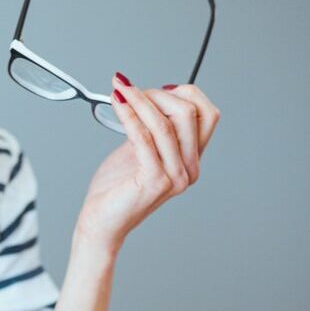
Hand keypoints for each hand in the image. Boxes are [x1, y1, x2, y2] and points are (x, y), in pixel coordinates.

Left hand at [76, 76, 219, 253]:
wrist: (102, 222)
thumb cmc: (117, 188)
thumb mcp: (141, 149)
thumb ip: (154, 127)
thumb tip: (155, 93)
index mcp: (191, 159)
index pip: (207, 114)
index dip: (184, 93)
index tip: (154, 89)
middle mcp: (189, 169)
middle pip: (189, 113)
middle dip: (158, 94)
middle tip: (130, 90)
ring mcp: (175, 177)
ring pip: (165, 123)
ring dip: (139, 100)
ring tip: (119, 90)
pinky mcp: (154, 181)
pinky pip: (144, 137)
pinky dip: (129, 116)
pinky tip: (117, 105)